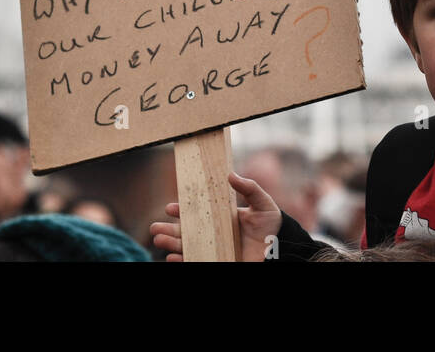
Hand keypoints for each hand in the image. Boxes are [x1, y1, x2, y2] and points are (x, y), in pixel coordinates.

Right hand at [149, 173, 282, 261]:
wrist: (279, 251)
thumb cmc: (271, 226)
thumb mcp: (263, 204)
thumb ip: (249, 188)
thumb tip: (230, 174)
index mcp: (220, 217)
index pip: (197, 212)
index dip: (182, 210)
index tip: (170, 208)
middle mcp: (213, 233)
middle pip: (186, 230)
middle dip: (168, 229)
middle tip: (155, 227)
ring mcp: (213, 248)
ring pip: (186, 246)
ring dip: (170, 243)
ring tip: (158, 239)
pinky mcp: (216, 260)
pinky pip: (194, 261)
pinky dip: (182, 260)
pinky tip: (172, 258)